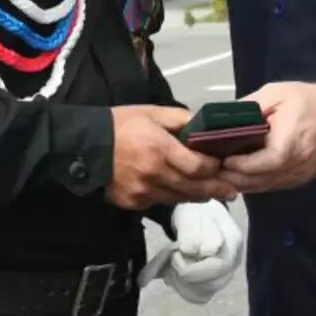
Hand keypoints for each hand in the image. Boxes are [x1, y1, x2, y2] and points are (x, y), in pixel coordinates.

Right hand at [106, 105, 235, 209]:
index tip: (224, 165)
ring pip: (179, 199)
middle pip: (193, 188)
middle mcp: (154, 174)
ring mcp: (143, 192)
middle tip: (232, 190)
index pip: (198, 166)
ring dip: (197, 196)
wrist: (83, 146)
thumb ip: (179, 119)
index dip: (214, 168)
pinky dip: (173, 197)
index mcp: (160, 149)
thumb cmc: (119, 124)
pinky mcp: (133, 203)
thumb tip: (203, 128)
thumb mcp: (151, 112)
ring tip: (213, 194)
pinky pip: (160, 202)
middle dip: (215, 189)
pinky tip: (182, 193)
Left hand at [139, 200, 244, 304]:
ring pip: (203, 294)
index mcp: (233, 242)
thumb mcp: (192, 214)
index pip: (217, 267)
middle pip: (212, 284)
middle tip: (172, 258)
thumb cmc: (196, 211)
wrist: (198, 214)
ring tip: (171, 266)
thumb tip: (196, 251)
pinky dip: (182, 289)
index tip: (176, 251)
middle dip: (185, 275)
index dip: (192, 266)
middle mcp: (233, 262)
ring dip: (181, 284)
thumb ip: (193, 231)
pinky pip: (198, 296)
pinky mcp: (213, 283)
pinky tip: (173, 275)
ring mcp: (225, 275)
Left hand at [222, 82, 315, 192]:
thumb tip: (222, 119)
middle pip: (263, 179)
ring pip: (268, 186)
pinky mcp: (303, 178)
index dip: (242, 165)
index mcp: (291, 142)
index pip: (265, 163)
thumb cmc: (306, 100)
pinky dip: (259, 184)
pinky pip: (277, 186)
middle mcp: (298, 164)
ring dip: (245, 184)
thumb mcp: (274, 93)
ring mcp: (302, 174)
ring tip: (224, 176)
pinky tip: (243, 179)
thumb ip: (248, 107)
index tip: (223, 160)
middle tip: (215, 171)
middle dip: (237, 177)